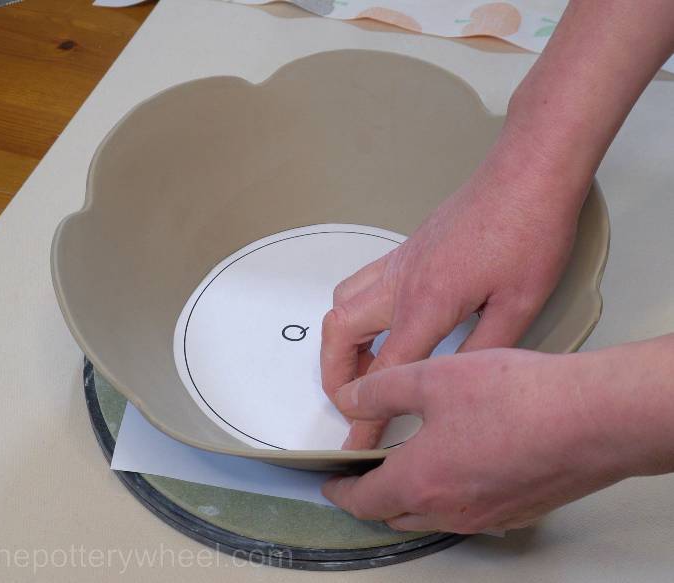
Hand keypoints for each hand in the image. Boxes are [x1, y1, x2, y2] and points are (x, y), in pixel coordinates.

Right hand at [320, 149, 587, 447]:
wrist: (527, 174)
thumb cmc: (529, 230)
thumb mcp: (519, 305)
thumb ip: (481, 351)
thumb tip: (452, 383)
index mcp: (428, 303)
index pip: (384, 373)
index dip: (366, 415)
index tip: (358, 443)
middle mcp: (402, 282)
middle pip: (339, 334)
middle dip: (334, 376)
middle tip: (348, 402)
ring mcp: (400, 262)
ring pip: (341, 303)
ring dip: (339, 342)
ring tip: (360, 368)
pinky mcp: (406, 249)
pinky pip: (360, 283)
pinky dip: (356, 312)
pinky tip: (382, 324)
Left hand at [322, 348, 629, 532]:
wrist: (591, 418)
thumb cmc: (515, 399)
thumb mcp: (432, 378)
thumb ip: (382, 391)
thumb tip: (351, 400)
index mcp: (420, 481)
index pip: (364, 499)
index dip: (341, 491)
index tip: (331, 483)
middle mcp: (450, 509)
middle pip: (395, 514)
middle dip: (373, 497)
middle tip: (363, 476)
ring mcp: (487, 515)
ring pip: (431, 516)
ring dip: (410, 497)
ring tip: (407, 467)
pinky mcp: (517, 509)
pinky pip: (467, 512)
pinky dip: (447, 495)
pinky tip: (459, 465)